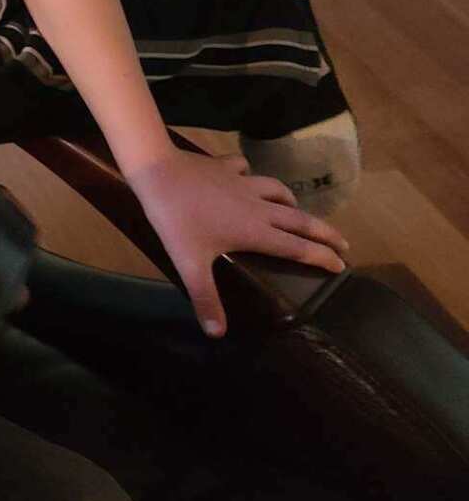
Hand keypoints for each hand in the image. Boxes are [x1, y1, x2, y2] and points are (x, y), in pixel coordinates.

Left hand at [129, 147, 348, 337]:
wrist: (157, 171)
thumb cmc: (176, 219)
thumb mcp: (189, 264)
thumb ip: (205, 298)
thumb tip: (217, 333)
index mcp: (256, 231)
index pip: (299, 248)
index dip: (323, 257)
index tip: (342, 266)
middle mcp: (258, 207)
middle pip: (301, 220)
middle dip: (325, 232)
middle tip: (343, 242)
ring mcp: (242, 183)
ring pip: (278, 191)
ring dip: (292, 202)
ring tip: (298, 211)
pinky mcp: (224, 167)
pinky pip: (245, 169)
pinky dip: (251, 174)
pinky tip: (247, 176)